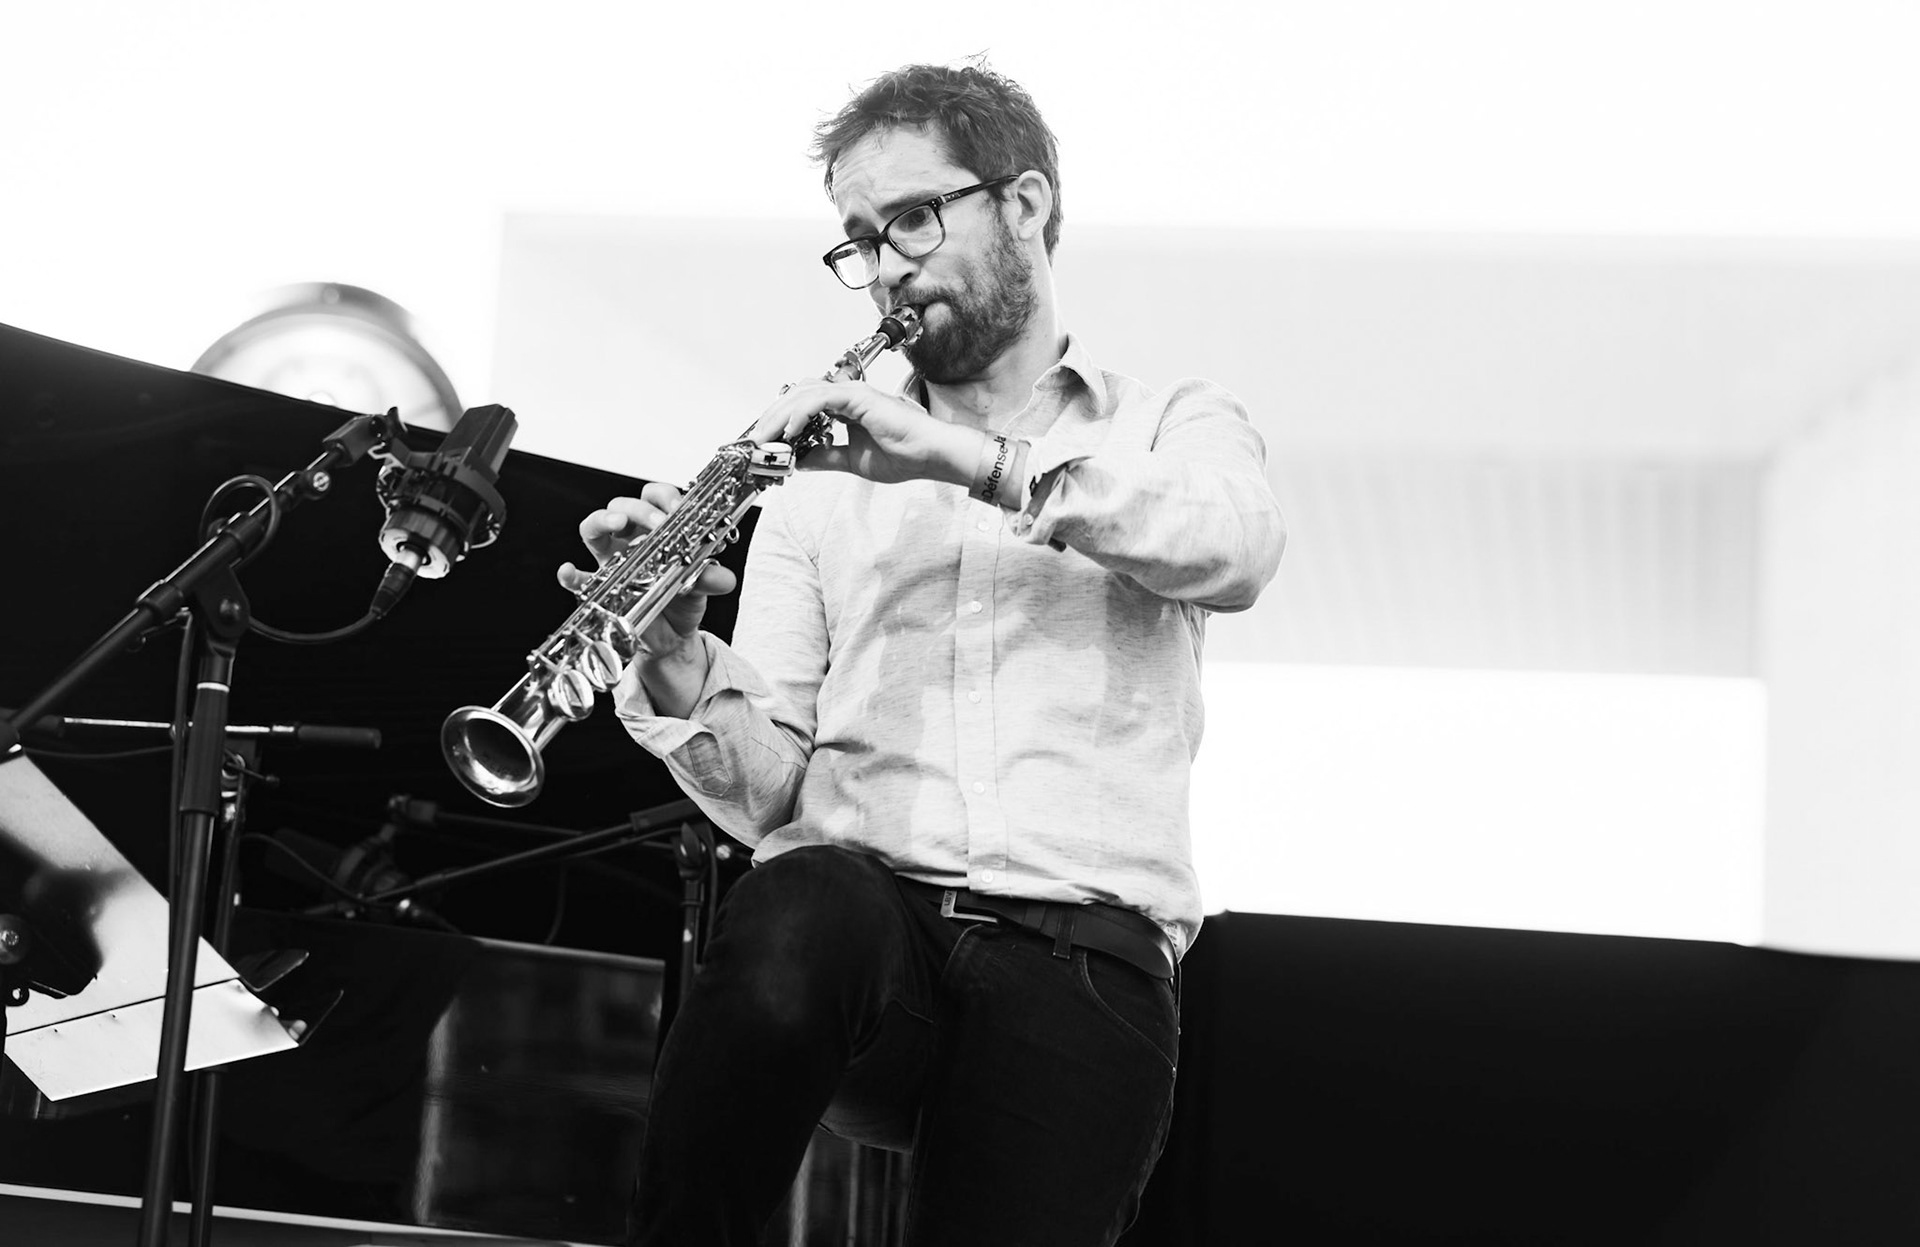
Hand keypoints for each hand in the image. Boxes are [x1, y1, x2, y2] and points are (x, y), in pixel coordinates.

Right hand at [557, 484, 738, 659]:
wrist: (673, 637)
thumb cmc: (682, 600)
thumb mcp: (701, 586)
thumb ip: (711, 577)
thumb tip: (724, 577)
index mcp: (656, 530)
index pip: (655, 497)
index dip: (665, 497)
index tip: (680, 508)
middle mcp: (630, 539)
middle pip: (623, 505)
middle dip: (640, 508)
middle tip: (659, 523)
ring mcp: (610, 560)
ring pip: (594, 527)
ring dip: (603, 520)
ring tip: (618, 524)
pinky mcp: (600, 587)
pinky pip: (578, 578)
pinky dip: (570, 574)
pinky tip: (570, 571)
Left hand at [750, 378, 979, 486]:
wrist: (930, 455)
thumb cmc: (903, 455)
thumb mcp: (851, 461)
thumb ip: (824, 457)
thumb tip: (798, 461)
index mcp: (845, 408)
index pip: (803, 405)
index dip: (780, 421)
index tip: (764, 443)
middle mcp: (846, 395)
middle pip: (796, 396)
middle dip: (771, 418)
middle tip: (755, 440)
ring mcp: (851, 393)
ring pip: (802, 394)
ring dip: (779, 416)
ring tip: (765, 438)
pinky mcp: (857, 397)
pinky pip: (819, 400)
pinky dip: (799, 414)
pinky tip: (790, 432)